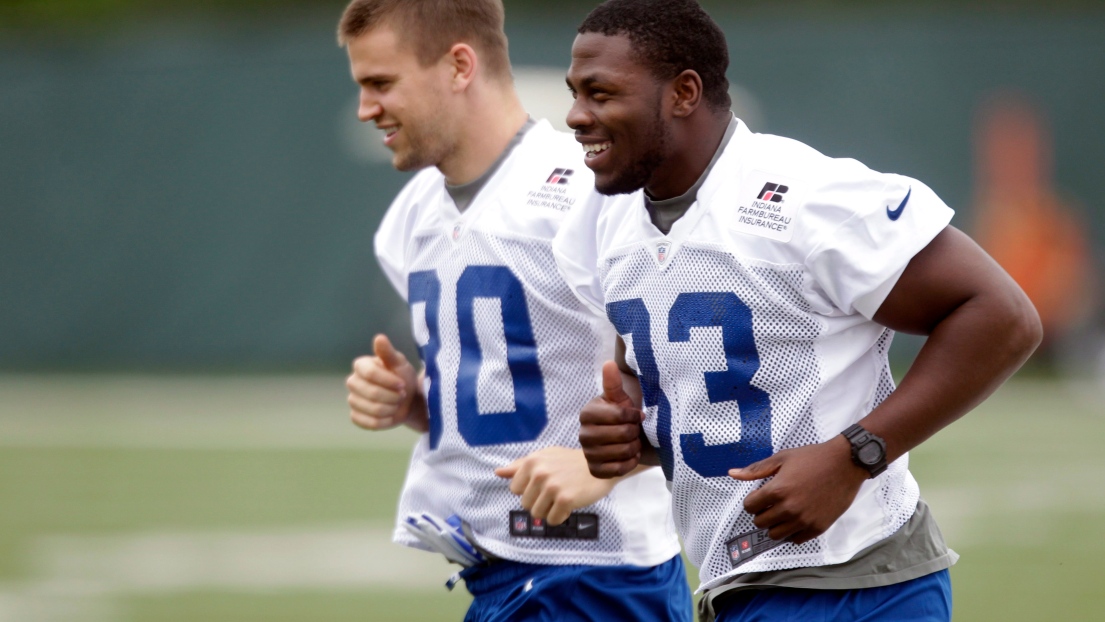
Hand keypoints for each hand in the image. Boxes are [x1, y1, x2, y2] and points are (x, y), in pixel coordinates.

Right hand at [345, 334, 424, 431]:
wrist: (407, 400)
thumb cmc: (402, 377)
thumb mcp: (400, 364)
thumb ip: (388, 353)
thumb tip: (379, 338)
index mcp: (361, 365)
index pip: (370, 374)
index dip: (389, 381)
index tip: (402, 384)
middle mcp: (353, 381)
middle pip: (372, 393)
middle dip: (392, 397)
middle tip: (402, 395)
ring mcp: (353, 400)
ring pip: (372, 410)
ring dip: (391, 409)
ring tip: (397, 404)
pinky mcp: (356, 416)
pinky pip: (369, 423)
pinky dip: (385, 421)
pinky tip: (390, 415)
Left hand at [494, 447, 616, 525]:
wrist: (601, 464)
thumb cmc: (570, 461)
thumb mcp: (544, 457)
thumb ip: (520, 466)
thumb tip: (498, 472)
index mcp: (531, 462)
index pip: (514, 490)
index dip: (529, 490)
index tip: (543, 484)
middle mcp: (540, 473)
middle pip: (525, 504)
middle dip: (539, 502)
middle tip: (555, 492)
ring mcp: (552, 487)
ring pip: (537, 514)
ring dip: (549, 510)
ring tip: (562, 498)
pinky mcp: (566, 499)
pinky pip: (553, 520)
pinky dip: (561, 516)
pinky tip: (570, 504)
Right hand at [579, 361, 643, 478]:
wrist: (621, 438)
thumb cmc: (621, 415)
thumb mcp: (619, 398)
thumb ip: (614, 383)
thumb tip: (609, 363)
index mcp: (587, 413)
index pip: (619, 415)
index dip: (634, 415)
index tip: (638, 415)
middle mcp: (583, 434)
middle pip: (622, 435)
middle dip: (635, 432)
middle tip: (636, 430)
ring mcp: (588, 454)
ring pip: (622, 452)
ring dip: (634, 447)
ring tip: (633, 441)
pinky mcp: (595, 470)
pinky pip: (618, 470)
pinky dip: (629, 463)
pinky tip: (630, 455)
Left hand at [729, 436, 868, 544]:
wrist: (846, 463)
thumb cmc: (813, 458)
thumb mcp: (782, 458)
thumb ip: (756, 470)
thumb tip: (732, 474)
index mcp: (777, 490)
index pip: (749, 507)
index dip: (752, 500)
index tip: (760, 496)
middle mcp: (789, 508)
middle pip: (760, 523)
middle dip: (761, 513)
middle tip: (771, 504)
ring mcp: (804, 520)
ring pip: (775, 535)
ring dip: (775, 524)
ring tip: (783, 512)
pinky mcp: (818, 527)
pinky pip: (795, 539)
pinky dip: (792, 531)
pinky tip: (796, 518)